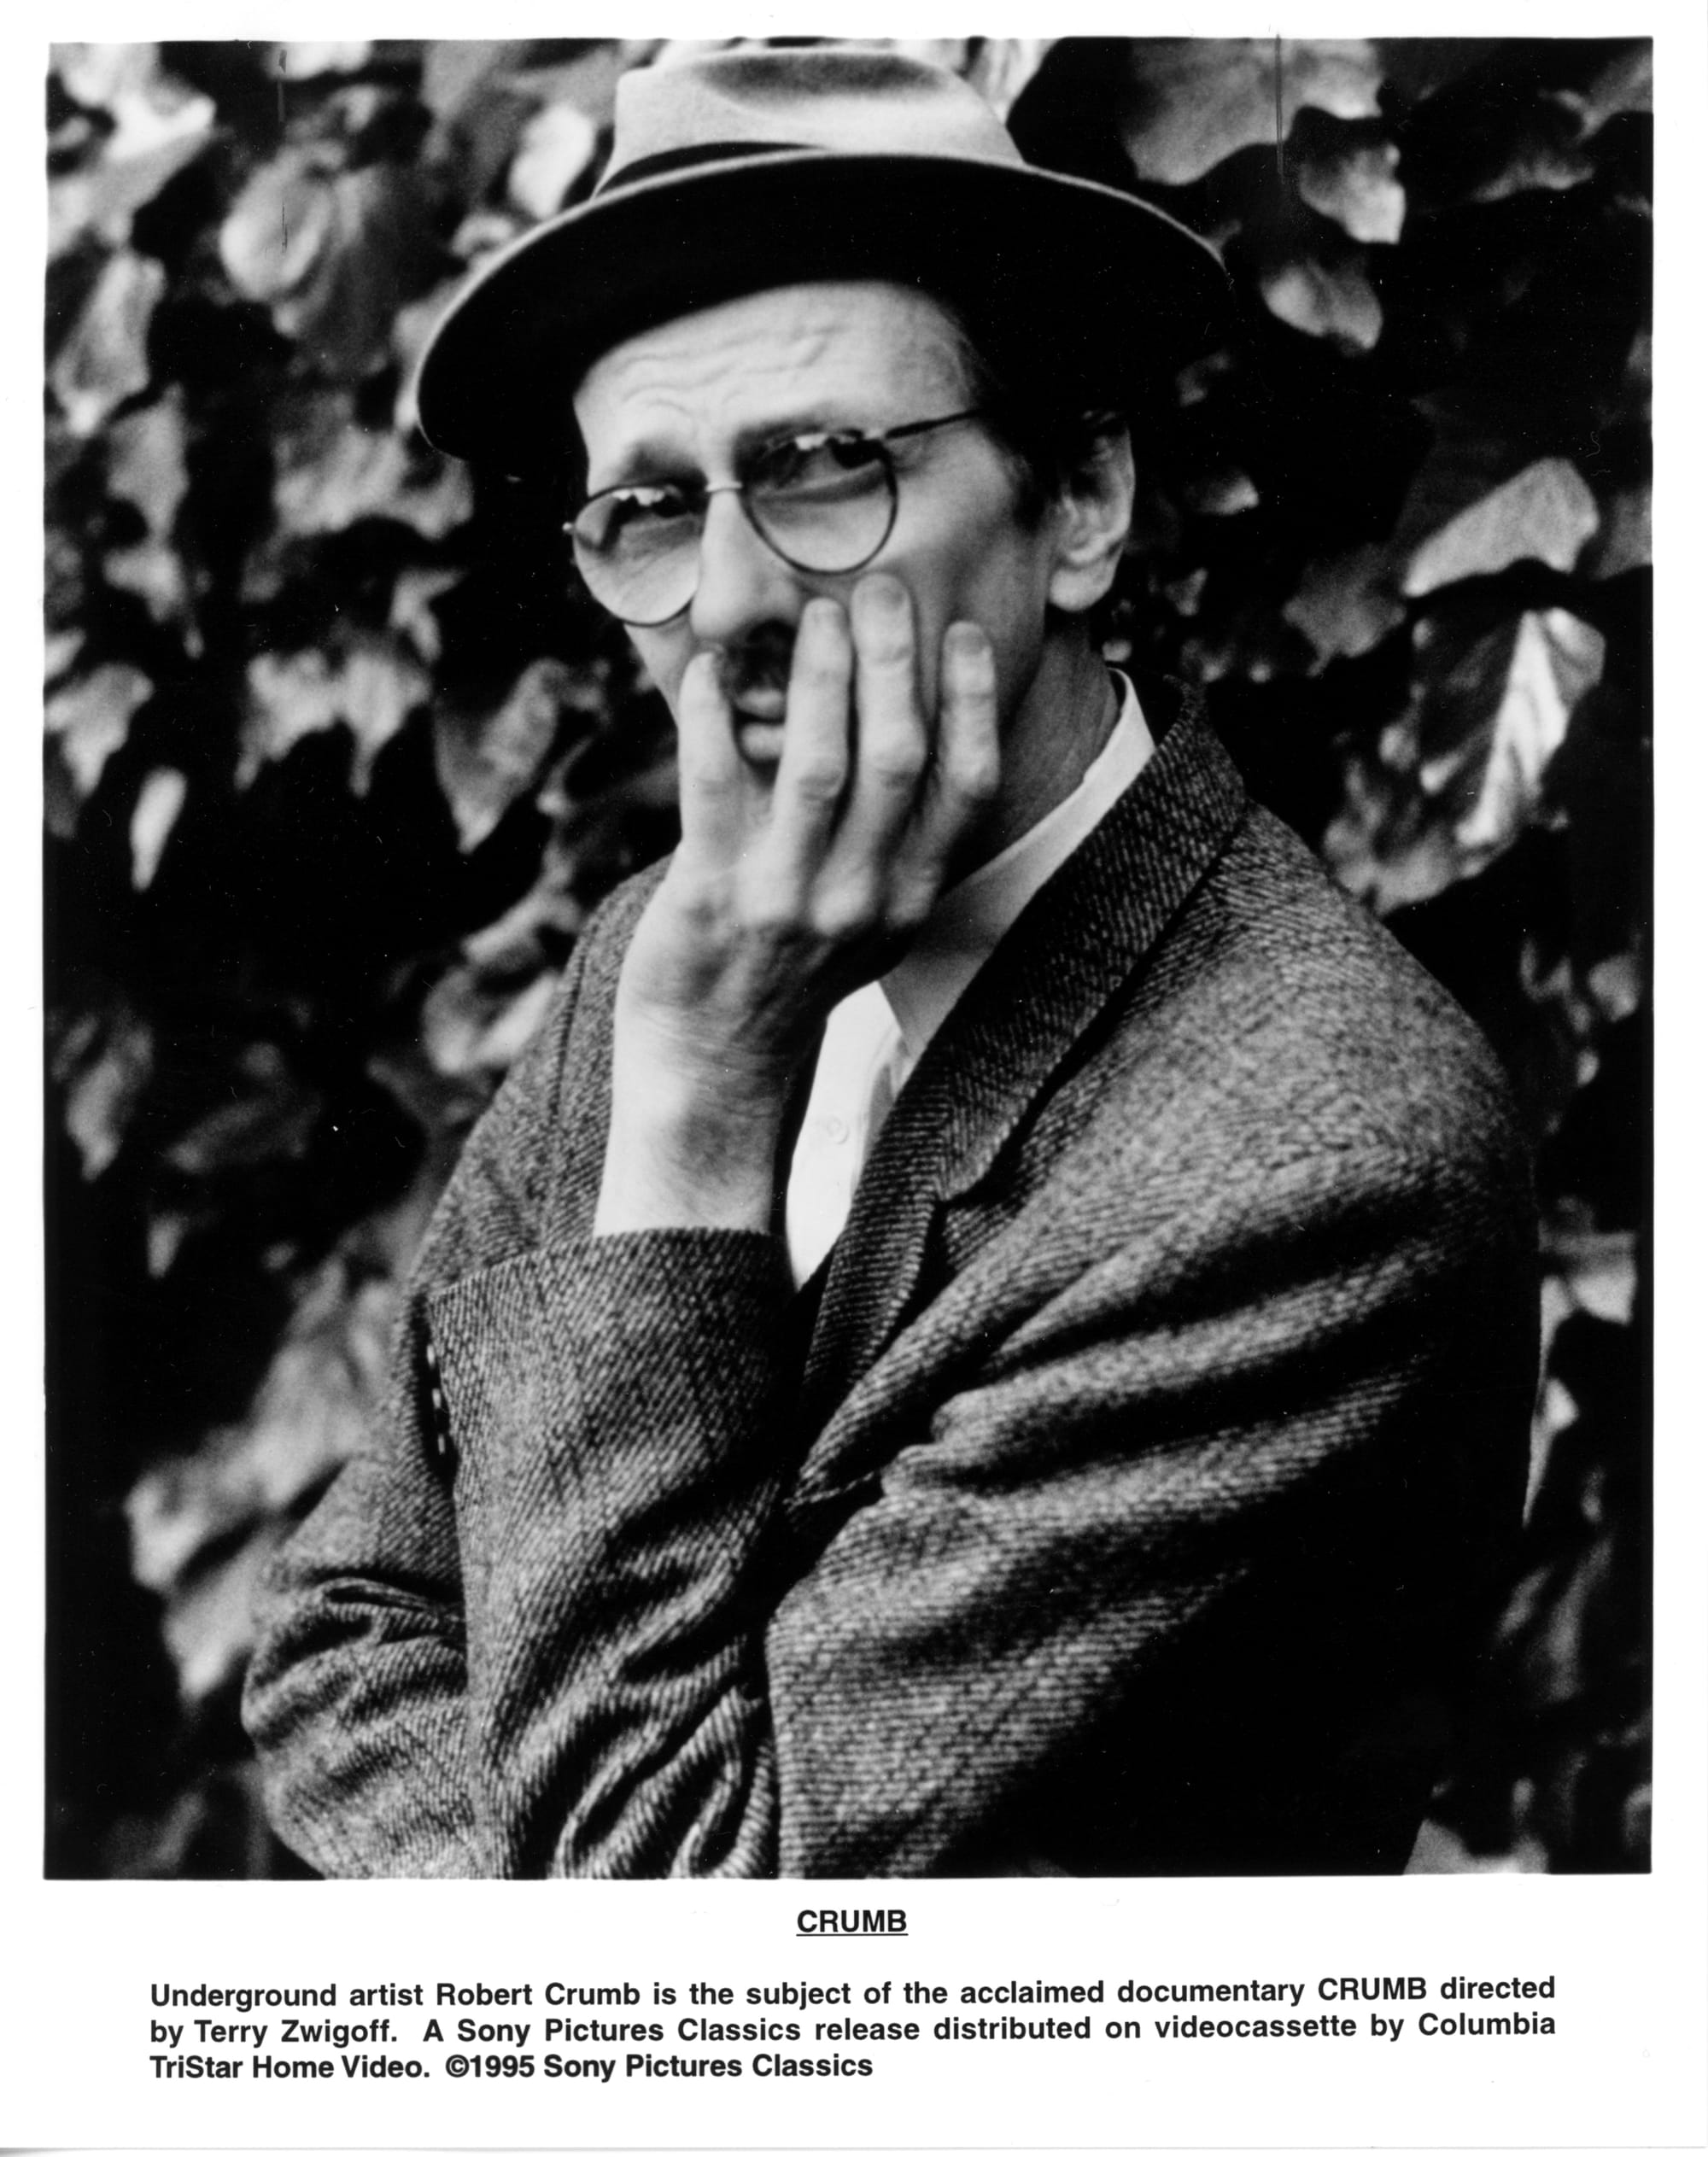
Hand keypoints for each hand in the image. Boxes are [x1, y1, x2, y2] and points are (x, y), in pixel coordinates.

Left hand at [594, 576, 999, 1235]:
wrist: (715, 1060)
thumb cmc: (788, 971)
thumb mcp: (869, 917)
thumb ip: (893, 839)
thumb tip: (898, 720)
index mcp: (910, 896)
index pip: (966, 785)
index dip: (971, 700)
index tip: (960, 631)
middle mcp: (862, 898)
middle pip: (898, 756)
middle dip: (894, 659)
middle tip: (882, 587)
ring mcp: (789, 899)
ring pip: (820, 763)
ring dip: (819, 674)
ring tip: (817, 611)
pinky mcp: (714, 895)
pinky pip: (716, 785)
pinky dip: (714, 719)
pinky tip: (713, 669)